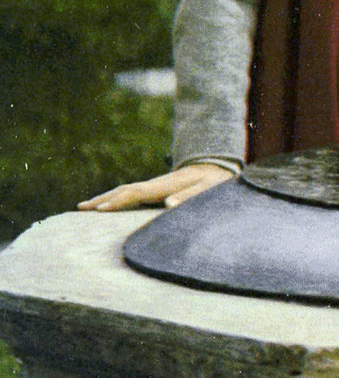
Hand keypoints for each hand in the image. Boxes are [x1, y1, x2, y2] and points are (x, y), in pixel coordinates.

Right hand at [78, 163, 235, 210]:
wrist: (219, 167)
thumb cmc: (216, 181)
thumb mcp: (209, 188)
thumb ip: (191, 196)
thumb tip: (169, 206)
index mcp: (166, 184)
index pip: (136, 192)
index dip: (117, 201)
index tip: (99, 210)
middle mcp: (156, 184)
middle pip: (124, 190)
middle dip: (102, 199)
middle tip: (80, 209)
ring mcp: (155, 185)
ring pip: (125, 191)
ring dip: (105, 198)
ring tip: (84, 207)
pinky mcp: (157, 189)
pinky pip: (132, 194)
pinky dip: (116, 199)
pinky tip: (109, 206)